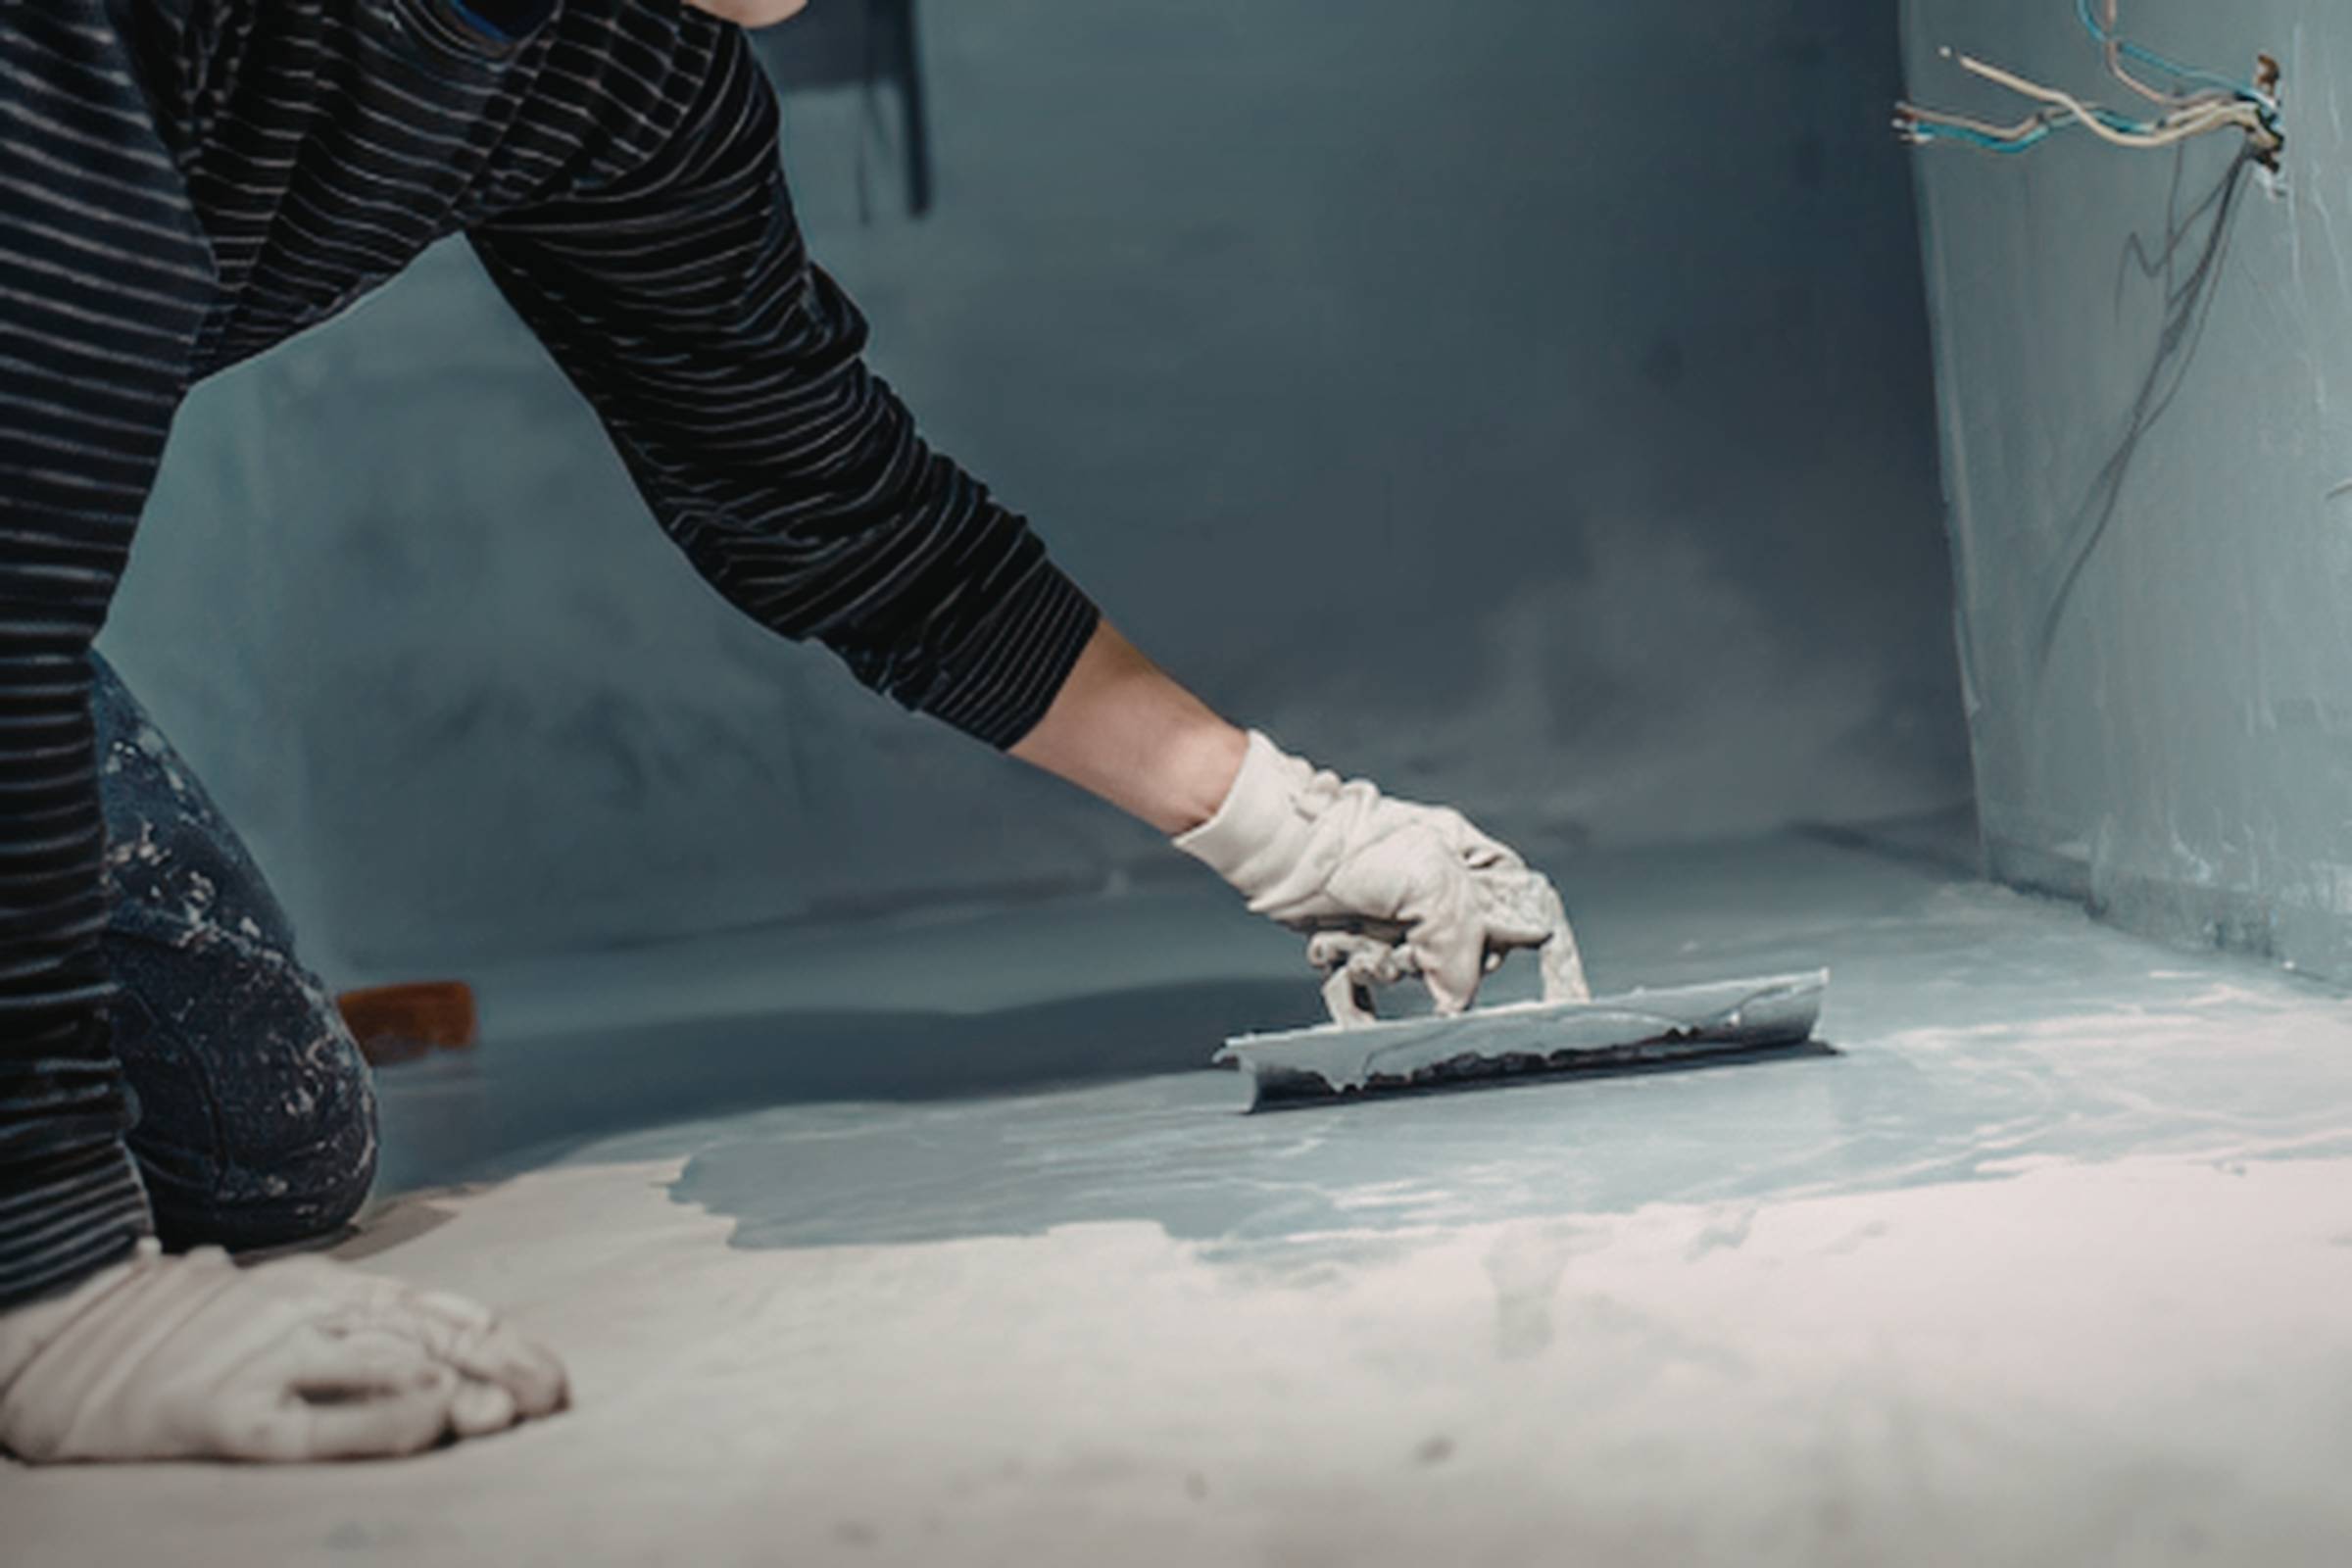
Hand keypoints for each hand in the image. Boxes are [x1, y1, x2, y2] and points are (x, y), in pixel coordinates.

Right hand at [0, 1242, 567, 1462]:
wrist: (60, 1344)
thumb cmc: (185, 1338)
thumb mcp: (277, 1313)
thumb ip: (350, 1327)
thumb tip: (445, 1363)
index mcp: (325, 1287)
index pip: (435, 1311)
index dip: (502, 1344)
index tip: (554, 1377)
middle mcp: (304, 1308)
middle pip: (423, 1337)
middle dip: (496, 1369)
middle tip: (552, 1400)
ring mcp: (263, 1354)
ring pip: (378, 1368)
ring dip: (452, 1389)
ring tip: (505, 1413)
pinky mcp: (221, 1411)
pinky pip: (311, 1423)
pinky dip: (375, 1422)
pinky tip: (425, 1424)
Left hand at [1174, 732, 1590, 1014]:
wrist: (1276, 850)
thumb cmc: (1352, 845)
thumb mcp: (1428, 881)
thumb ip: (1460, 941)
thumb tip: (1456, 999)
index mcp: (1465, 857)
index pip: (1516, 907)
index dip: (1523, 944)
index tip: (1534, 981)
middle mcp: (1434, 884)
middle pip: (1462, 951)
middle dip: (1431, 961)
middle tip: (1404, 946)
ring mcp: (1396, 909)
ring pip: (1415, 968)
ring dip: (1384, 965)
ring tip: (1357, 942)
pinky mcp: (1358, 932)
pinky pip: (1373, 976)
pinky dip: (1356, 981)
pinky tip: (1340, 962)